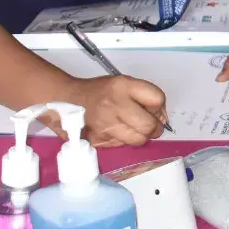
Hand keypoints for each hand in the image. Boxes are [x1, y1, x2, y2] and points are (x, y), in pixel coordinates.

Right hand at [51, 75, 166, 147]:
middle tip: (149, 125)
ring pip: (138, 140)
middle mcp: (114, 105)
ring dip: (140, 136)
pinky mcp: (99, 141)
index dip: (160, 107)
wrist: (66, 100)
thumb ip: (145, 96)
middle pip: (149, 125)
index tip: (154, 109)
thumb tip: (162, 118)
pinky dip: (124, 141)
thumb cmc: (99, 92)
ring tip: (132, 128)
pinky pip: (123, 145)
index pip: (157, 99)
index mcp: (122, 86)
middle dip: (154, 128)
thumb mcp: (124, 83)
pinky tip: (117, 131)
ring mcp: (105, 125)